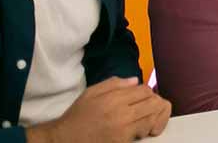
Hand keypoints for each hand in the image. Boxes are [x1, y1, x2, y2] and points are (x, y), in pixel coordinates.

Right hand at [25, 77, 170, 142]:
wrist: (65, 139)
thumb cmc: (78, 115)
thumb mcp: (91, 92)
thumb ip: (114, 83)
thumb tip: (135, 81)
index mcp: (113, 98)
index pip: (144, 90)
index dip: (145, 91)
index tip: (140, 95)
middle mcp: (121, 113)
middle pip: (152, 103)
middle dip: (152, 102)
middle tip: (144, 106)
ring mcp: (124, 129)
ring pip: (151, 118)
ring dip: (150, 116)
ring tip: (141, 116)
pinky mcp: (123, 141)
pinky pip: (143, 132)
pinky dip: (143, 128)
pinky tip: (135, 128)